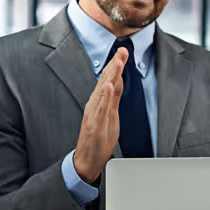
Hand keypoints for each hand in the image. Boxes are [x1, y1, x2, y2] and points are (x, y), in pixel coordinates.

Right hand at [73, 48, 127, 184]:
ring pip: (103, 91)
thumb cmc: (98, 139)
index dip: (116, 65)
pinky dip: (105, 96)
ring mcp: (94, 114)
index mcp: (99, 102)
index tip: (123, 51)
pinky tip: (108, 86)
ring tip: (118, 62)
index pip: (108, 80)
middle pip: (106, 81)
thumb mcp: (110, 115)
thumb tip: (117, 82)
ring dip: (110, 75)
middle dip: (115, 64)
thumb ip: (113, 98)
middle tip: (122, 50)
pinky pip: (101, 108)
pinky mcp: (95, 124)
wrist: (87, 159)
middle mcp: (95, 105)